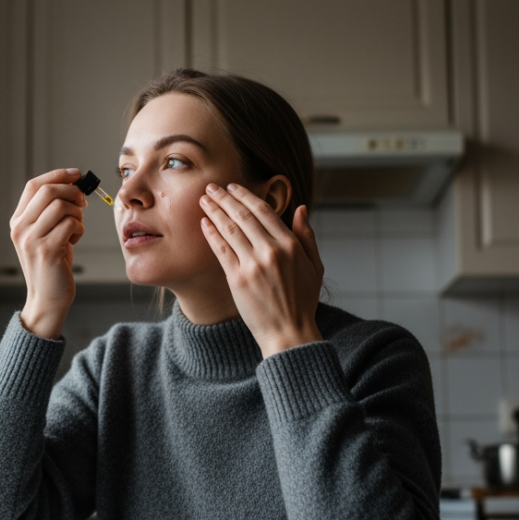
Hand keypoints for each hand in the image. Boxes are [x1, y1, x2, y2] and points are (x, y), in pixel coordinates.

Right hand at [11, 168, 87, 338]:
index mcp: (18, 221)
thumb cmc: (52, 265)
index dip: (57, 175)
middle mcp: (20, 229)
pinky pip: (71, 224)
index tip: (76, 174)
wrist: (48, 299)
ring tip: (77, 229)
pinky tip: (75, 240)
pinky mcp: (47, 250)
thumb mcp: (46, 234)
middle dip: (71, 192)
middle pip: (48, 191)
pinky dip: (80, 229)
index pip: (34, 185)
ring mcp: (32, 239)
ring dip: (77, 214)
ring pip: (61, 206)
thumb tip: (75, 185)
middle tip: (83, 202)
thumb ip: (52, 212)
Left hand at [199, 183, 323, 357]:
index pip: (264, 211)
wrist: (288, 332)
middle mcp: (271, 251)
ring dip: (214, 211)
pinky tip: (204, 223)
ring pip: (230, 229)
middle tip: (211, 187)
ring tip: (203, 200)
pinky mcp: (237, 279)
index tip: (233, 187)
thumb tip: (301, 208)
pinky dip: (211, 234)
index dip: (245, 195)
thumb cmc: (303, 301)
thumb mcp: (315, 266)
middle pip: (243, 215)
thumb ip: (307, 236)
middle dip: (224, 198)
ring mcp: (253, 265)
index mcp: (291, 246)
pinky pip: (221, 250)